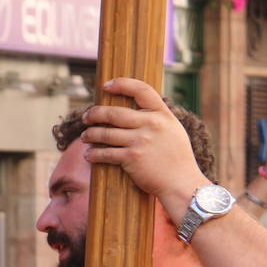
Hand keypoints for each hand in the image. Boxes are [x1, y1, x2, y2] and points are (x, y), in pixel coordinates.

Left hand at [80, 77, 207, 220]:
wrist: (181, 182)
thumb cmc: (176, 157)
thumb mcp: (173, 130)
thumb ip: (157, 118)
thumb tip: (136, 109)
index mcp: (162, 114)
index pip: (141, 90)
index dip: (122, 84)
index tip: (106, 85)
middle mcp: (151, 124)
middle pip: (114, 113)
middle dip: (95, 114)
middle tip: (86, 117)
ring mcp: (141, 140)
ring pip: (105, 133)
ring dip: (90, 134)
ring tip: (85, 136)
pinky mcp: (131, 158)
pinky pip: (104, 153)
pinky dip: (93, 154)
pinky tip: (89, 155)